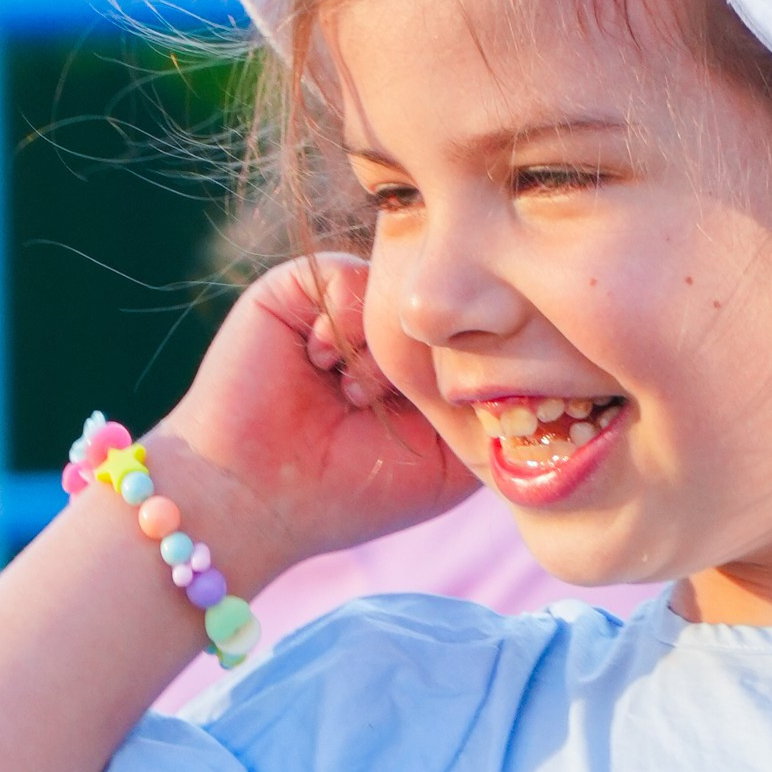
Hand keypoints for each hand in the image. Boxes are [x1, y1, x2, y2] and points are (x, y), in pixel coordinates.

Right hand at [159, 254, 471, 571]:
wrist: (253, 498)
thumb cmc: (351, 493)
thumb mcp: (447, 461)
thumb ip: (487, 407)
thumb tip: (518, 355)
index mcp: (414, 368)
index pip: (472, 333)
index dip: (468, 366)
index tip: (440, 414)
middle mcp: (380, 331)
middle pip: (442, 307)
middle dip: (425, 358)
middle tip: (385, 405)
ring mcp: (340, 307)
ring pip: (400, 289)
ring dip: (383, 346)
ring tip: (352, 394)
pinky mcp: (296, 287)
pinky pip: (352, 273)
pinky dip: (345, 319)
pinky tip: (322, 362)